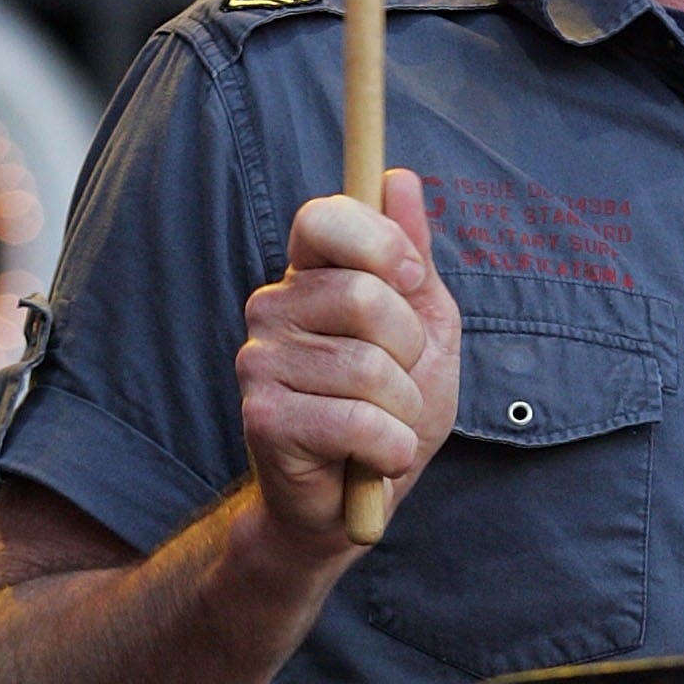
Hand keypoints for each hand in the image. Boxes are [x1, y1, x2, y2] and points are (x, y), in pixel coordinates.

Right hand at [235, 169, 460, 548]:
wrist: (354, 503)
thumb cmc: (390, 412)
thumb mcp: (424, 332)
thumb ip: (413, 261)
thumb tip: (399, 180)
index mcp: (309, 278)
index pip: (325, 219)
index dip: (381, 243)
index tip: (410, 279)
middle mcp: (272, 309)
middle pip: (364, 296)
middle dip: (410, 350)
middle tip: (398, 383)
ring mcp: (259, 363)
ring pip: (369, 368)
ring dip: (404, 410)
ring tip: (384, 426)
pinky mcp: (264, 418)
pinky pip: (359, 421)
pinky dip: (390, 449)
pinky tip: (373, 460)